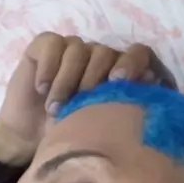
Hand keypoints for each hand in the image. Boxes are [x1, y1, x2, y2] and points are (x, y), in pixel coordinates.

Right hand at [0, 32, 175, 147]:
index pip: (137, 54)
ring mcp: (72, 49)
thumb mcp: (101, 125)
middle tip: (80, 102)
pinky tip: (42, 88)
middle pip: (105, 52)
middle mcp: (97, 57)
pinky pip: (52, 44)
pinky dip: (48, 66)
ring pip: (77, 49)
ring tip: (55, 108)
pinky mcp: (45, 46)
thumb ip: (124, 103)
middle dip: (94, 77)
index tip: (118, 82)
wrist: (30, 138)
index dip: (131, 63)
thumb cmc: (70, 133)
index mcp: (118, 72)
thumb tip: (152, 81)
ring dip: (66, 81)